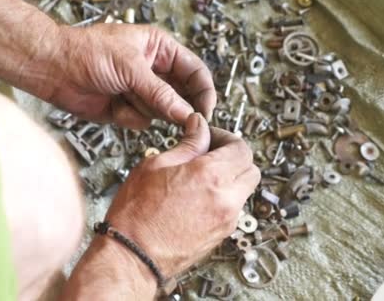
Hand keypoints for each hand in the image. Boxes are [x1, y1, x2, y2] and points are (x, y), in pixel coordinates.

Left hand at [48, 24, 215, 127]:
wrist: (53, 70)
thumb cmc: (87, 53)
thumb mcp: (131, 68)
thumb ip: (161, 93)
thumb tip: (186, 113)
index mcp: (160, 49)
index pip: (195, 71)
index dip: (203, 92)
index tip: (206, 112)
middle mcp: (154, 71)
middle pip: (182, 96)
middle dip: (178, 107)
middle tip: (183, 120)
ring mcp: (140, 92)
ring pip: (163, 113)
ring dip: (146, 108)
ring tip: (125, 95)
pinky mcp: (127, 110)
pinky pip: (142, 122)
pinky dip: (129, 117)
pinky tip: (113, 104)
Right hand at [104, 113, 258, 276]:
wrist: (132, 255)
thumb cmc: (136, 215)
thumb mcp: (155, 165)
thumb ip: (186, 144)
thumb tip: (199, 128)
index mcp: (211, 176)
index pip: (241, 148)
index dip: (226, 138)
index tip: (209, 137)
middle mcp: (225, 199)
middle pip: (251, 169)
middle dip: (234, 158)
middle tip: (210, 154)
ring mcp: (226, 221)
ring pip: (244, 190)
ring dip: (230, 179)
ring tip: (200, 177)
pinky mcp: (221, 236)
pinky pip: (233, 209)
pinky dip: (223, 198)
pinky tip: (198, 197)